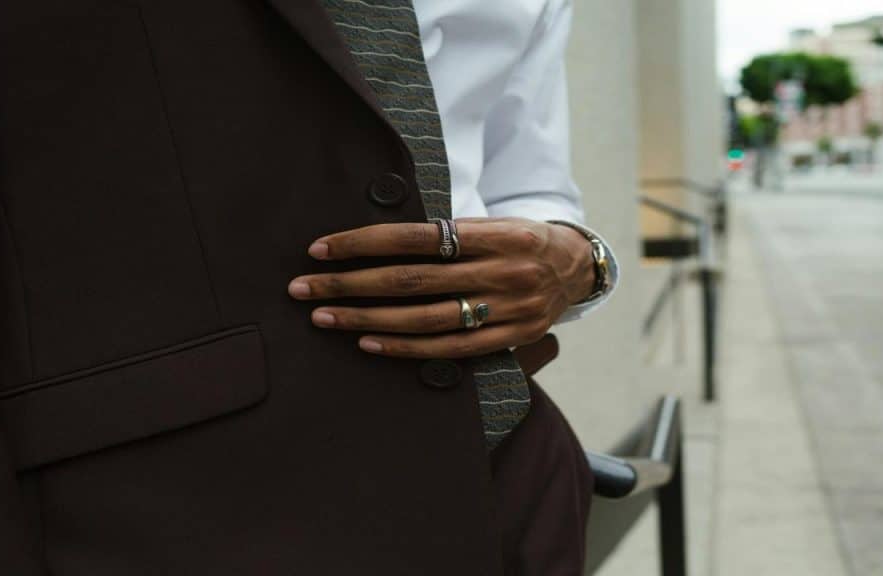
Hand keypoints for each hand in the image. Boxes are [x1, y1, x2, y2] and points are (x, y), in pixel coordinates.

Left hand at [287, 218, 594, 358]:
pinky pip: (447, 348)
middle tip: (304, 287)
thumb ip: (447, 234)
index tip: (322, 248)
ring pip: (423, 319)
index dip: (365, 242)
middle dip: (350, 284)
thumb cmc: (520, 240)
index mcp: (494, 234)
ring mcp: (506, 310)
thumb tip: (376, 241)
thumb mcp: (493, 223)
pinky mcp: (508, 339)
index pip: (416, 237)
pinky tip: (367, 342)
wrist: (578, 269)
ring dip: (366, 318)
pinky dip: (404, 347)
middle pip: (411, 281)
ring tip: (325, 317)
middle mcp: (501, 271)